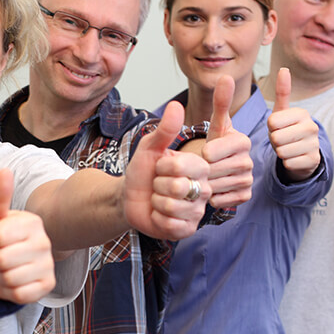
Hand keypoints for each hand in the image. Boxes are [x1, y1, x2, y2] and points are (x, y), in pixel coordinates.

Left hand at [0, 168, 54, 303]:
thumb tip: (5, 170)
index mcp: (32, 222)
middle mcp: (46, 242)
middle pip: (1, 260)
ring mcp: (49, 265)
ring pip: (9, 279)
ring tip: (1, 269)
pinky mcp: (48, 286)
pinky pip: (19, 295)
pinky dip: (8, 291)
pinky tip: (11, 282)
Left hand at [124, 101, 210, 240]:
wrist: (129, 198)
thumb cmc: (143, 171)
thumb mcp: (150, 147)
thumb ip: (165, 129)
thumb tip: (176, 104)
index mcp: (199, 166)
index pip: (180, 165)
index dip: (162, 166)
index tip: (161, 167)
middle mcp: (204, 188)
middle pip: (178, 187)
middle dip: (157, 185)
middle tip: (158, 185)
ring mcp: (197, 211)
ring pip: (172, 207)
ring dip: (156, 202)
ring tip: (158, 199)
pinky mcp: (188, 229)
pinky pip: (170, 224)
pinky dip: (156, 219)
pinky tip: (158, 215)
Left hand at [201, 75, 252, 207]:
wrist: (209, 172)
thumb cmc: (210, 145)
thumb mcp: (215, 125)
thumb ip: (220, 102)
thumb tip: (226, 76)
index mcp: (242, 141)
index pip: (224, 148)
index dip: (211, 151)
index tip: (203, 153)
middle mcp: (249, 160)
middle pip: (219, 168)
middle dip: (204, 169)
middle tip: (197, 168)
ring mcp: (248, 179)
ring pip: (221, 185)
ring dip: (206, 183)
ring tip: (201, 178)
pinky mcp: (245, 196)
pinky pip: (225, 199)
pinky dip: (213, 196)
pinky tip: (208, 190)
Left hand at [266, 68, 321, 181]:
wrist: (302, 153)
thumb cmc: (287, 130)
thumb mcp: (282, 112)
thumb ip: (282, 92)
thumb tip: (284, 69)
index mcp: (302, 113)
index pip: (272, 122)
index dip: (270, 127)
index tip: (278, 127)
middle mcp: (312, 127)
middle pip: (276, 138)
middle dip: (275, 142)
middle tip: (282, 140)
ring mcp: (314, 144)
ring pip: (282, 152)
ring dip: (280, 153)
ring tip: (288, 148)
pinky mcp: (313, 161)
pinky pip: (288, 164)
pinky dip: (287, 163)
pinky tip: (294, 158)